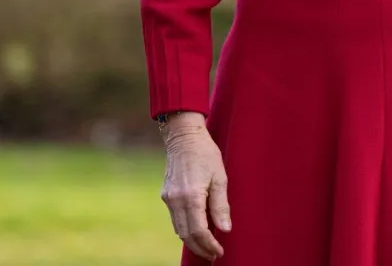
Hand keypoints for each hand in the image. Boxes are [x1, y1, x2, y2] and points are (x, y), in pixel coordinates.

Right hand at [160, 113, 230, 260]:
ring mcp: (168, 198)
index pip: (199, 231)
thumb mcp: (220, 178)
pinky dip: (185, 229)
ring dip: (192, 241)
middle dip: (200, 248)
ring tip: (207, 247)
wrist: (184, 136)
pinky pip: (175, 219)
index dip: (209, 244)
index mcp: (191, 196)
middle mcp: (176, 200)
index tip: (220, 251)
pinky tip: (196, 231)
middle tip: (214, 255)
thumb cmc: (206, 154)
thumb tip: (225, 229)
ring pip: (178, 229)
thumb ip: (221, 205)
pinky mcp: (166, 195)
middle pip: (186, 234)